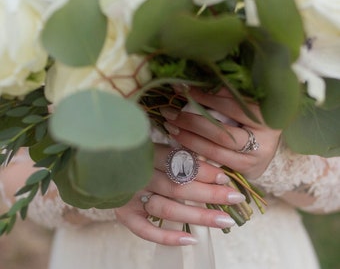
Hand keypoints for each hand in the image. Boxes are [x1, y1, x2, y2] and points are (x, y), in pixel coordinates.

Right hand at [115, 144, 245, 245]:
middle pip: (178, 187)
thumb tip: (212, 166)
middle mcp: (137, 176)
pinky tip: (191, 239)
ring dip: (198, 216)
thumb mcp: (154, 146)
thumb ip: (177, 154)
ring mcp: (129, 197)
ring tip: (225, 220)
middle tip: (235, 198)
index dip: (203, 171)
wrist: (102, 166)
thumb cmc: (136, 156)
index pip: (178, 163)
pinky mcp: (124, 214)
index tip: (225, 177)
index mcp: (145, 153)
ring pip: (168, 209)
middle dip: (209, 193)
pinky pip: (145, 231)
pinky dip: (167, 237)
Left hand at [160, 88, 281, 178]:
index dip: (204, 98)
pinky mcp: (247, 170)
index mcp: (267, 115)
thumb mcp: (244, 103)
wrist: (267, 144)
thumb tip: (191, 83)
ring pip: (215, 151)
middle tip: (169, 113)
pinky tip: (180, 145)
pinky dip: (195, 154)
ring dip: (188, 140)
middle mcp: (265, 140)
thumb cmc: (252, 117)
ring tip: (170, 128)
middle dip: (191, 123)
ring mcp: (256, 159)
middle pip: (221, 133)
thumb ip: (225, 94)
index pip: (231, 106)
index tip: (182, 89)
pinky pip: (215, 164)